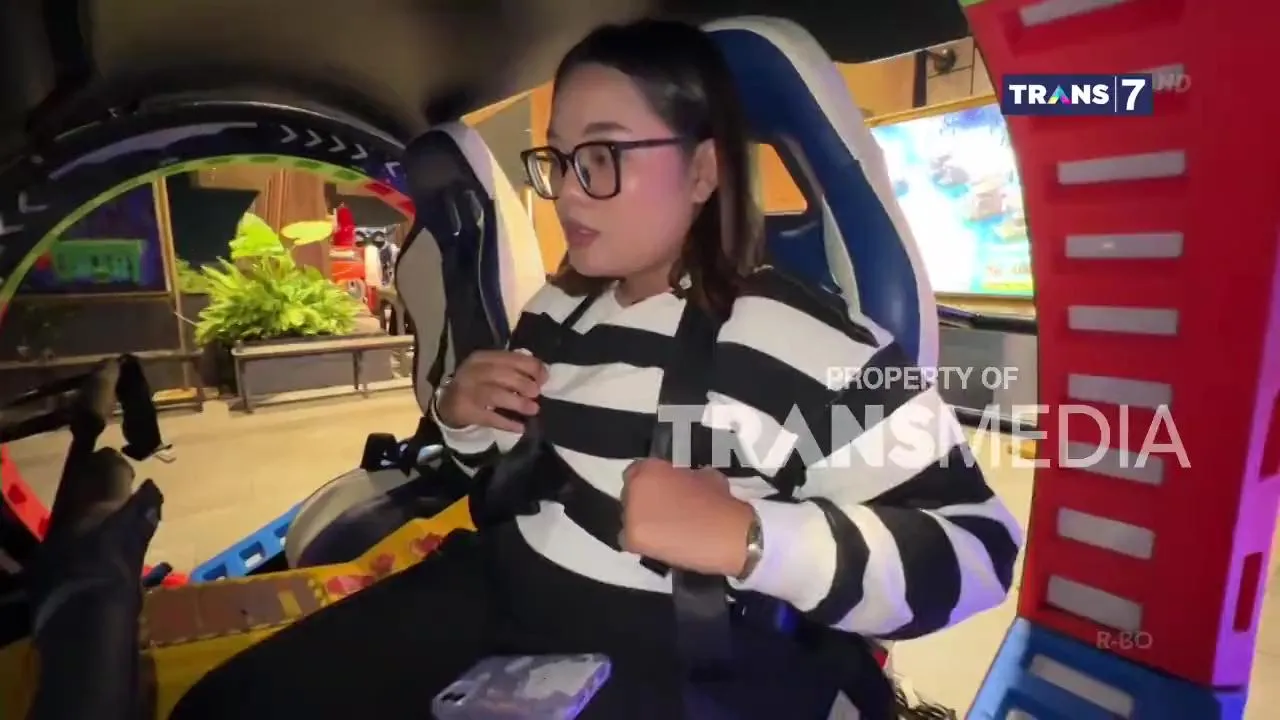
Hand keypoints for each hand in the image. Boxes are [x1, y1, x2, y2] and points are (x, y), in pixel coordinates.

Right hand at [437, 350, 547, 432]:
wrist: (448, 403)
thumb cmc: (478, 384)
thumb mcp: (491, 370)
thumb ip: (513, 369)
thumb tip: (543, 374)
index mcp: (482, 358)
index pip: (509, 358)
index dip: (530, 367)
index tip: (544, 378)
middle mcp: (472, 372)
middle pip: (501, 374)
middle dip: (523, 383)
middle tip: (536, 393)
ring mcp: (467, 392)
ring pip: (495, 395)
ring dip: (517, 402)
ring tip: (534, 409)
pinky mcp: (466, 412)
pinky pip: (489, 418)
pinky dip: (506, 423)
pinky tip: (520, 427)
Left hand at [619, 459, 753, 576]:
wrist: (727, 534)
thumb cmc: (719, 502)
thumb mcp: (703, 475)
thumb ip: (682, 476)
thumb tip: (680, 482)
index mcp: (650, 469)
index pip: (636, 472)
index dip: (650, 482)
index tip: (660, 491)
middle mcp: (635, 488)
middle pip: (631, 495)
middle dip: (645, 502)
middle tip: (664, 512)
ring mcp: (631, 514)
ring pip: (629, 517)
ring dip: (643, 522)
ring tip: (665, 530)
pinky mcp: (633, 539)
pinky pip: (630, 540)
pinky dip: (643, 542)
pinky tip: (661, 544)